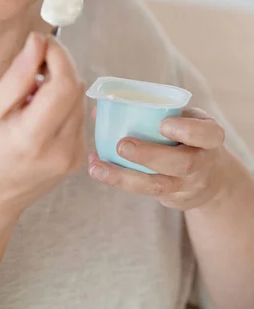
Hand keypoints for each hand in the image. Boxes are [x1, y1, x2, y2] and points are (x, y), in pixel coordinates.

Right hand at [0, 32, 86, 218]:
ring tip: (31, 94)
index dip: (59, 56)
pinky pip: (79, 116)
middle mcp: (61, 150)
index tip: (43, 41)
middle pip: (76, 90)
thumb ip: (18, 76)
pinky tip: (41, 111)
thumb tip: (38, 41)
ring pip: (80, 100)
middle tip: (34, 63)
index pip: (64, 85)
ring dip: (61, 85)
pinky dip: (64, 104)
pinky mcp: (79, 157)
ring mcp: (74, 156)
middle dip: (59, 67)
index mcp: (33, 138)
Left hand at [88, 107, 228, 210]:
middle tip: (122, 145)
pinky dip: (119, 180)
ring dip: (124, 176)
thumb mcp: (185, 119)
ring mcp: (187, 185)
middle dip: (150, 155)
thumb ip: (154, 111)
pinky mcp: (171, 199)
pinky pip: (144, 192)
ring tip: (97, 167)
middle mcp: (202, 163)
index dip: (187, 131)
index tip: (163, 125)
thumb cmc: (189, 137)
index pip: (207, 134)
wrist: (211, 178)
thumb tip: (99, 109)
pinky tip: (98, 169)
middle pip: (182, 163)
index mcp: (210, 137)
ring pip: (158, 186)